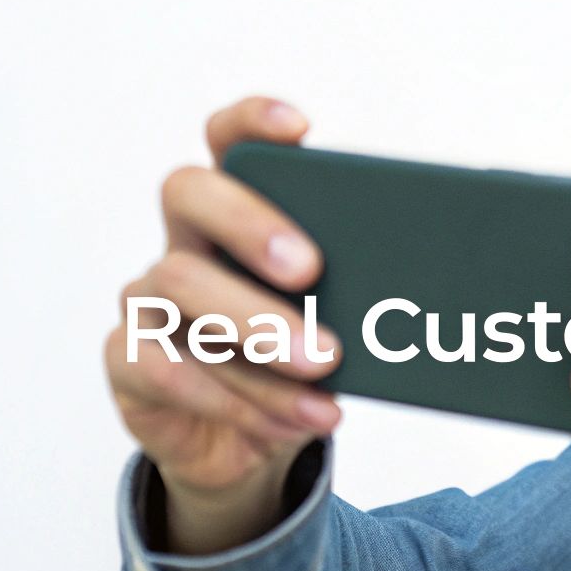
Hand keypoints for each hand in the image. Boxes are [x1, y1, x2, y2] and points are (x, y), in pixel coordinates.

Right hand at [102, 97, 344, 548]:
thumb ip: (365, 287)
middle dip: (251, 224)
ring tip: (326, 366)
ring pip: (185, 289)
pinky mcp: (128, 360)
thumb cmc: (300, 362)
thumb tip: (442, 277)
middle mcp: (185, 241)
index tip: (301, 126)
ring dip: (262, 330)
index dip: (253, 122)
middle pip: (190, 194)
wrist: (249, 448)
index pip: (230, 142)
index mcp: (238, 213)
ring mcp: (148, 298)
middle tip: (312, 269)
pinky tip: (292, 416)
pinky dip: (236, 396)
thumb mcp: (339, 321)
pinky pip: (164, 367)